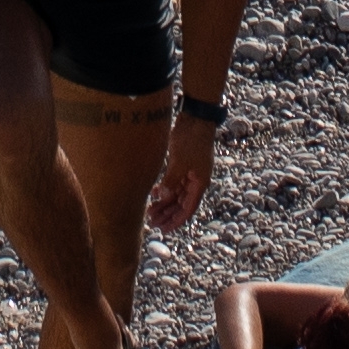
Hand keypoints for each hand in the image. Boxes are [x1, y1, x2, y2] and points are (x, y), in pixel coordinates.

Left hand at [147, 115, 220, 236]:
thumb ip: (172, 179)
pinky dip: (164, 190)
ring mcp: (189, 173)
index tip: (165, 230)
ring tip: (149, 212)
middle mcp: (195, 181)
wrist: (195, 118)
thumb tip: (162, 197)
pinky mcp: (182, 165)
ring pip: (175, 194)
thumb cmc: (192, 139)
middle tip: (152, 223)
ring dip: (164, 204)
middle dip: (167, 215)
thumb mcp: (181, 161)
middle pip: (181, 204)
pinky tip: (153, 194)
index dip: (176, 221)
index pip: (188, 209)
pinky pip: (173, 183)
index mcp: (199, 184)